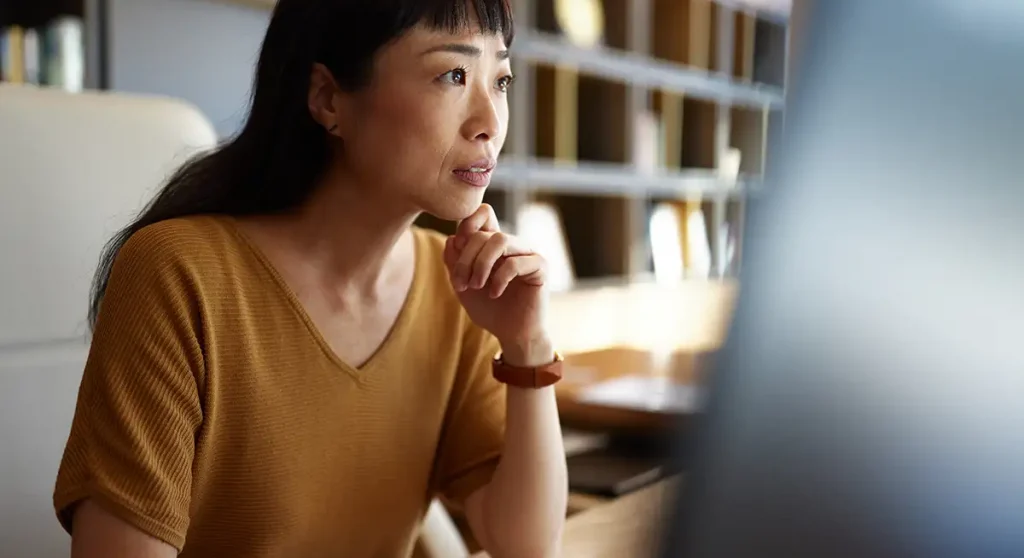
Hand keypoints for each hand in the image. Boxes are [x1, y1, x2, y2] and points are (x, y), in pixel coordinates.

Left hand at [443, 204, 549, 351]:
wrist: (511, 334)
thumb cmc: (489, 309)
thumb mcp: (462, 286)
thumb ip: (454, 262)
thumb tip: (452, 238)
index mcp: (493, 244)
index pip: (484, 214)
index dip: (467, 223)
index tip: (457, 248)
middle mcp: (511, 244)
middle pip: (484, 233)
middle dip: (466, 259)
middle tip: (461, 284)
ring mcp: (527, 253)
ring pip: (500, 240)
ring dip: (481, 264)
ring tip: (476, 286)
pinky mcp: (540, 267)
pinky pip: (516, 262)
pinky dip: (499, 278)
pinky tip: (494, 294)